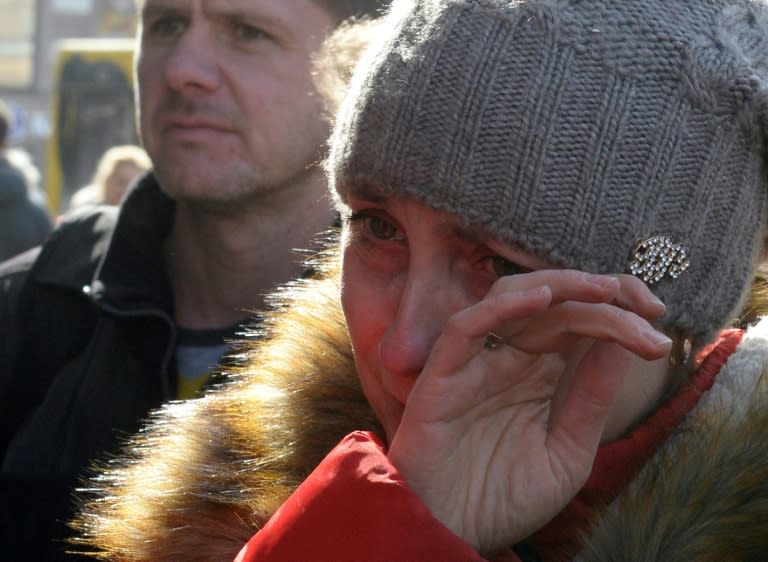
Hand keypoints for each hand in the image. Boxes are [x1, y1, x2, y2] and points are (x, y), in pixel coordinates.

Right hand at [387, 271, 670, 552]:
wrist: (454, 535)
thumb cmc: (504, 500)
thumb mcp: (567, 453)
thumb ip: (590, 400)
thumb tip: (623, 346)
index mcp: (537, 373)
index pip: (578, 320)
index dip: (618, 309)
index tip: (659, 316)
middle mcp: (507, 358)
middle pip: (554, 303)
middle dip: (603, 294)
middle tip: (647, 306)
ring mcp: (474, 363)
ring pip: (510, 298)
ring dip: (559, 286)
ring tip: (605, 290)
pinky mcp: (441, 376)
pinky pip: (464, 328)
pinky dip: (499, 308)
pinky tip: (542, 299)